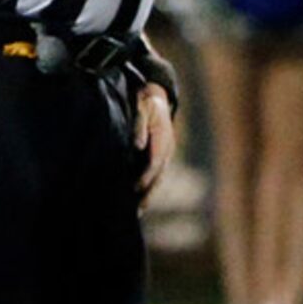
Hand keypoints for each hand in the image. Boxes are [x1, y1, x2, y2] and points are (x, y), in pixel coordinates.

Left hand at [134, 82, 174, 207]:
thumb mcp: (141, 106)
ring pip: (159, 177)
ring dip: (149, 194)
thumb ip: (139, 124)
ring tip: (138, 211)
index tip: (134, 188)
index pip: (156, 161)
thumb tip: (138, 146)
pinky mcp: (162, 155)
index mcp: (163, 136)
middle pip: (159, 175)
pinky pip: (157, 174)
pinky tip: (140, 198)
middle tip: (136, 210)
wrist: (157, 93)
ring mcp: (167, 152)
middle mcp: (168, 147)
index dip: (146, 177)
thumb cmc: (145, 99)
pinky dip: (149, 187)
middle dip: (148, 193)